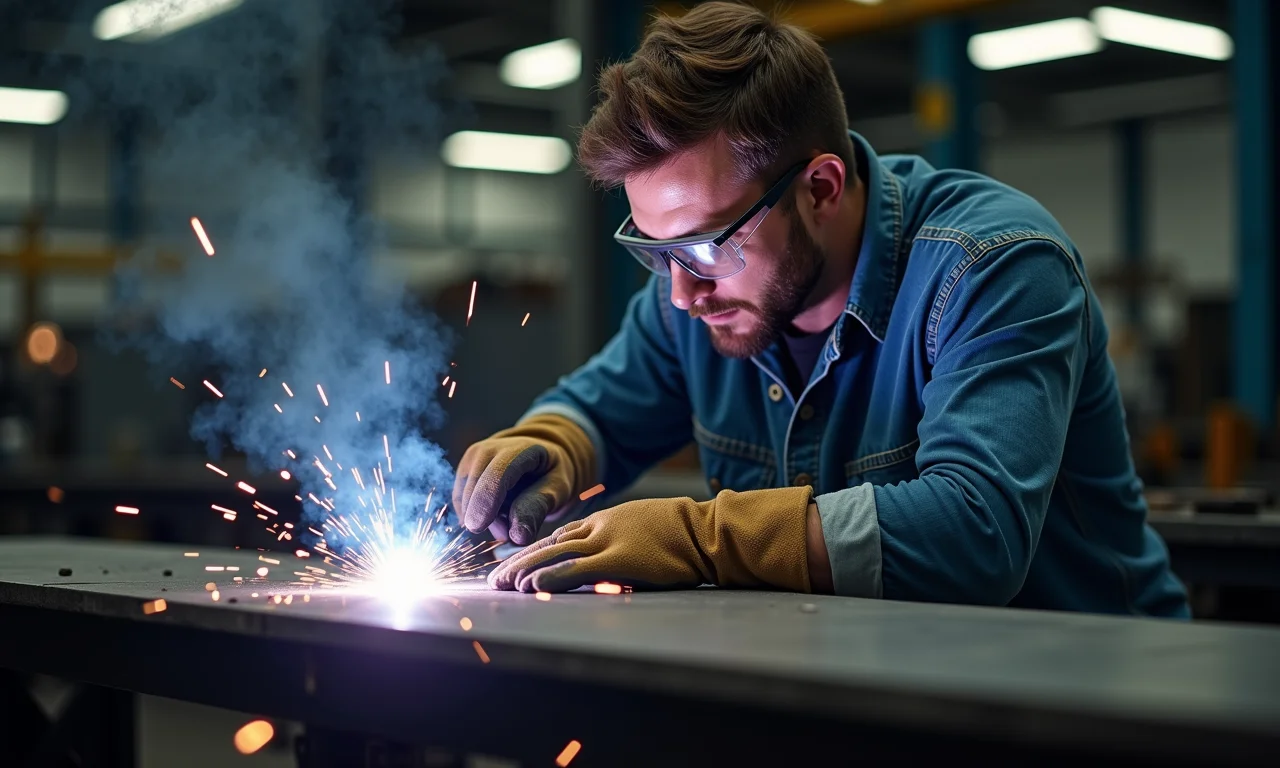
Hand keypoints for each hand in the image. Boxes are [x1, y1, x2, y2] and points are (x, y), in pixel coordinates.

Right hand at [453, 415, 595, 544]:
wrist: (537, 454)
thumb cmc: (550, 472)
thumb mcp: (557, 488)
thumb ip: (538, 507)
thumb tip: (517, 536)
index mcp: (519, 449)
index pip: (497, 474)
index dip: (485, 500)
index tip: (477, 526)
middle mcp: (489, 449)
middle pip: (476, 489)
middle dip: (489, 520)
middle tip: (510, 535)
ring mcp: (472, 460)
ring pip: (466, 500)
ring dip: (485, 519)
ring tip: (509, 517)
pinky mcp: (462, 473)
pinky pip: (462, 505)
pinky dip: (478, 515)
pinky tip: (497, 513)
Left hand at [488, 486, 813, 592]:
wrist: (708, 530)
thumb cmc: (684, 533)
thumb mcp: (644, 528)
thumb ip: (621, 540)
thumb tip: (607, 562)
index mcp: (607, 519)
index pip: (560, 534)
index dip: (534, 549)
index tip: (515, 562)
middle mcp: (601, 526)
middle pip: (549, 543)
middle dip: (519, 561)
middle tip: (495, 579)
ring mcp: (608, 541)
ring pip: (554, 553)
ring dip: (524, 570)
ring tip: (502, 585)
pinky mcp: (618, 559)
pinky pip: (575, 568)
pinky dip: (549, 577)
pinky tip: (532, 586)